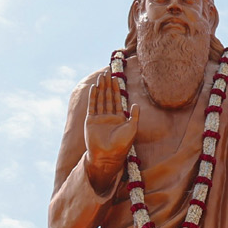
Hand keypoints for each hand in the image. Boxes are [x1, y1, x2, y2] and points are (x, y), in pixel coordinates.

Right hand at [83, 72, 136, 188]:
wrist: (107, 155)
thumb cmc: (121, 144)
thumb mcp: (132, 128)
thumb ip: (134, 116)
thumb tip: (136, 104)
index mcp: (119, 118)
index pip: (118, 100)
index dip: (117, 88)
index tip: (116, 77)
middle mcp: (109, 117)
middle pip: (108, 97)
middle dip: (108, 85)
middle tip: (107, 72)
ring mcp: (99, 118)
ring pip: (100, 100)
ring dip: (101, 88)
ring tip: (101, 77)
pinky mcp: (91, 121)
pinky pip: (92, 106)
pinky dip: (93, 97)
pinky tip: (94, 88)